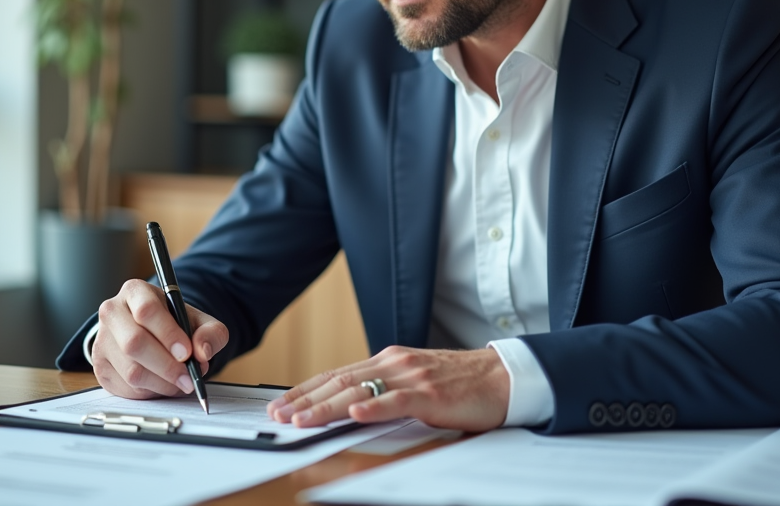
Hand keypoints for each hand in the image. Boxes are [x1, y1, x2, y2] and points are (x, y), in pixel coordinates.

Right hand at [91, 279, 228, 399]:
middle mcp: (112, 313)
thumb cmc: (175, 323)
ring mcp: (102, 341)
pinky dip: (150, 392)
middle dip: (166, 366)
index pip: (147, 310)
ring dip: (162, 383)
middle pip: (134, 343)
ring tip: (181, 382)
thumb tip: (203, 352)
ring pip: (131, 370)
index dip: (168, 334)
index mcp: (135, 292)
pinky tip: (163, 384)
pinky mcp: (100, 366)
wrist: (152, 332)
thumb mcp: (199, 321)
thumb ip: (211, 332)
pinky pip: (125, 387)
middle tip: (188, 378)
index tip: (187, 353)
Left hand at [265, 346, 508, 431]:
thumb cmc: (461, 383)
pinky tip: (354, 412)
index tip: (281, 405)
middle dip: (304, 399)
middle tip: (277, 415)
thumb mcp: (414, 382)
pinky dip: (373, 406)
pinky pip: (396, 400)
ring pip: (359, 390)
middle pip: (339, 381)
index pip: (336, 374)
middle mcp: (394, 364)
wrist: (502, 377)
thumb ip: (385, 389)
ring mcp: (411, 377)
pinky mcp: (430, 394)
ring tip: (301, 418)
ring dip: (326, 406)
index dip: (305, 390)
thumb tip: (350, 405)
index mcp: (388, 361)